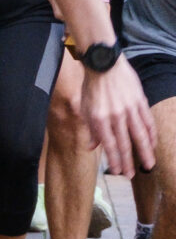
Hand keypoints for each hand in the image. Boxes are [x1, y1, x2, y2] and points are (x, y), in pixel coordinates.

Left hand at [82, 58, 158, 175]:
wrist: (103, 63)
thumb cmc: (92, 86)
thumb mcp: (85, 107)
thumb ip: (91, 129)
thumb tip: (92, 147)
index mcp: (99, 118)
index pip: (109, 145)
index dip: (114, 160)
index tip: (117, 172)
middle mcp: (115, 116)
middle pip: (125, 144)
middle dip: (128, 161)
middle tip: (131, 175)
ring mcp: (129, 109)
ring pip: (140, 135)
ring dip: (145, 152)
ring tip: (149, 165)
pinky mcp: (140, 102)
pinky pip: (147, 122)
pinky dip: (151, 135)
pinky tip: (153, 144)